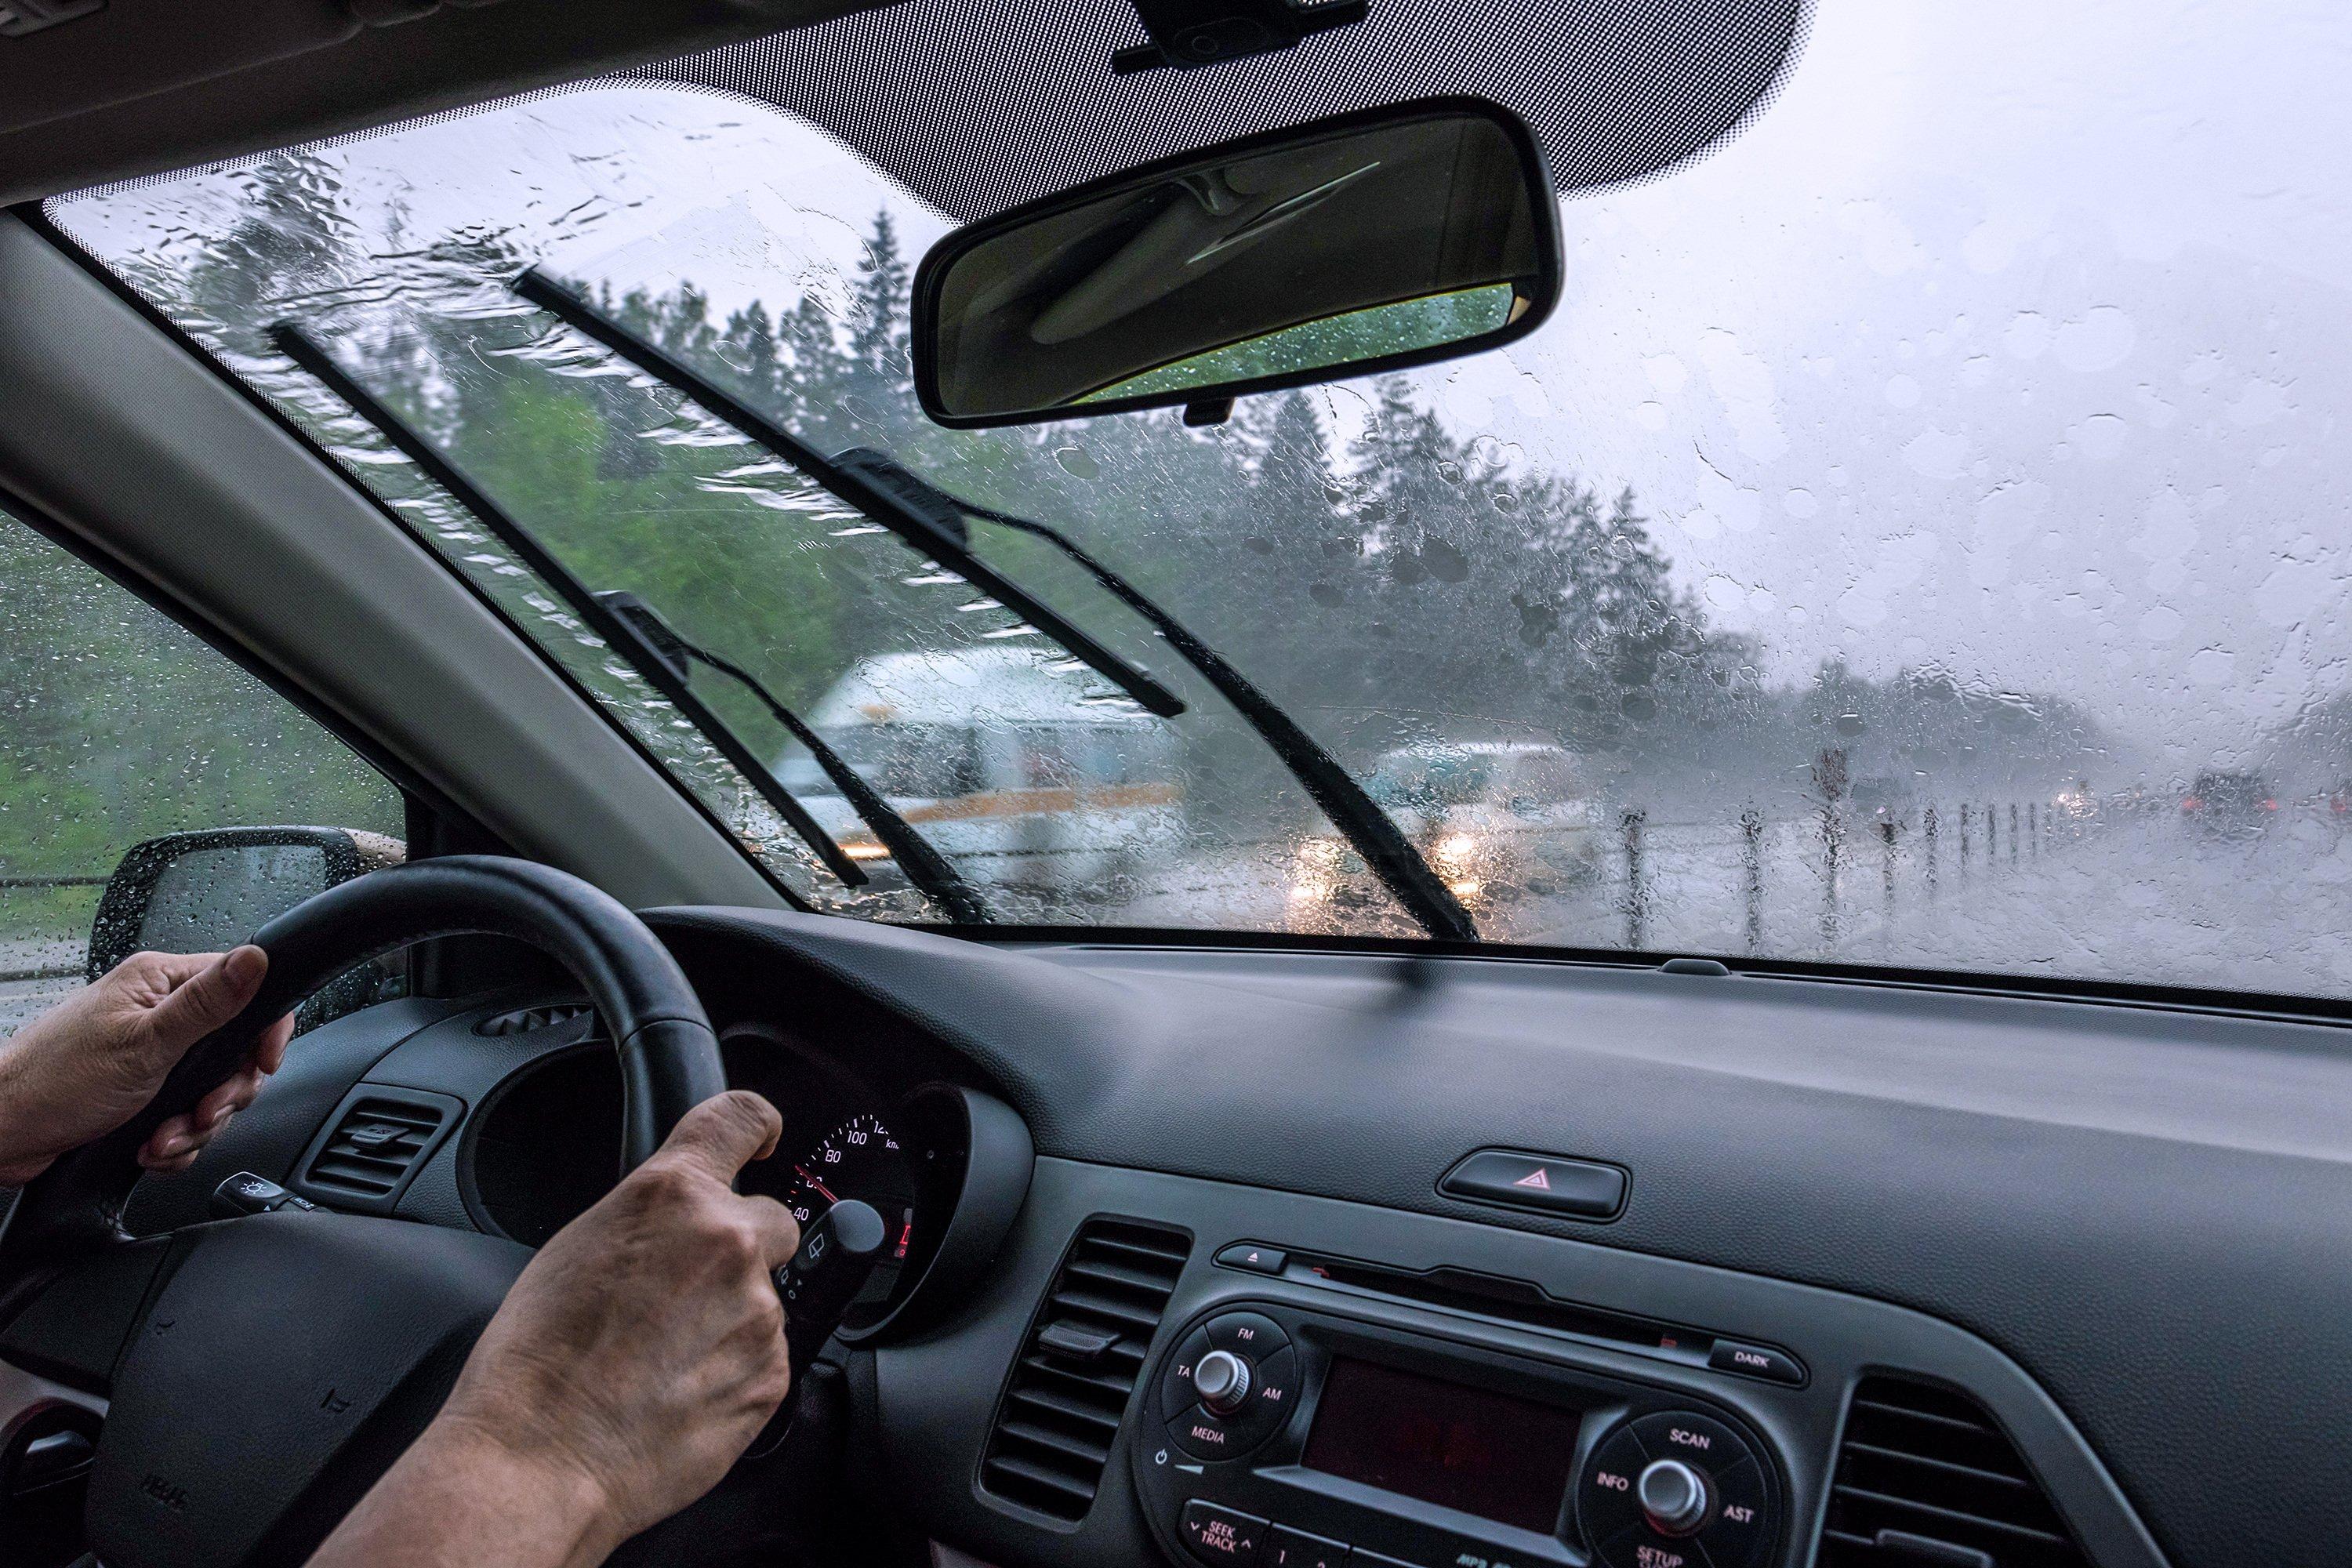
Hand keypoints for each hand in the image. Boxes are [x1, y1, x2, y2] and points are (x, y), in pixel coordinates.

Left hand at [0, 946, 293, 1185]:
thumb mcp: (144, 1043)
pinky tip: (150, 1146)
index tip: (261, 1064)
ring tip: (161, 1137)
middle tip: (201, 1112)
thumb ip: (207, 1003)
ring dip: (194, 1126)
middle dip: (222, 1095)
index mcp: (159, 983)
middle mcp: (158, 1013)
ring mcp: (151, 1054)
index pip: (243, 988)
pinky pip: (186, 1116)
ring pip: (211, 1091)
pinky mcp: (142, 1091)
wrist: (3, 1134)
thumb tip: (257, 958)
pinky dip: (175, 1140)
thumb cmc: (54, 1082)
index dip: (263, 1031)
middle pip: (234, 1051)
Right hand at [316, 1091, 801, 1565]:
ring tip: (659, 1360)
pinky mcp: (772, 1374)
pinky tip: (676, 1392)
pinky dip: (732, 1370)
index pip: (742, 1118)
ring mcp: (758, 1309)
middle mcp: (728, 1240)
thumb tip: (672, 1222)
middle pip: (771, 1220)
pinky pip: (765, 1357)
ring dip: (728, 1318)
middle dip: (739, 1248)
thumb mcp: (576, 1247)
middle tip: (682, 1295)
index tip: (763, 1138)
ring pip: (763, 1296)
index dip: (758, 1126)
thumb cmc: (534, 1364)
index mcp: (673, 1195)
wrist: (538, 1461)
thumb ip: (647, 1220)